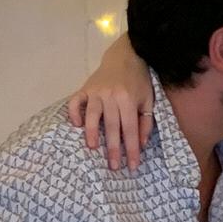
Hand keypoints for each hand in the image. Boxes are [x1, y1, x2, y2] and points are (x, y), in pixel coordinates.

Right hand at [66, 35, 153, 172]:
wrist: (126, 55)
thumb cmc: (139, 81)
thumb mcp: (149, 100)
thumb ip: (146, 122)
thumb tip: (141, 144)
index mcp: (128, 100)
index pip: (130, 130)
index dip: (132, 149)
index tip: (132, 166)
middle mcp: (111, 96)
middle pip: (112, 127)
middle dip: (113, 148)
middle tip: (113, 167)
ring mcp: (96, 92)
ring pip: (92, 115)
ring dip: (92, 132)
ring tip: (92, 148)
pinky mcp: (85, 88)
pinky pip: (75, 102)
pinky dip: (73, 113)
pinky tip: (76, 125)